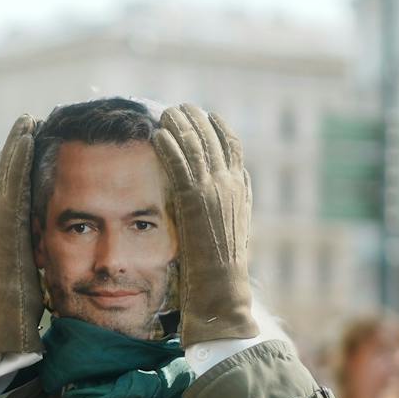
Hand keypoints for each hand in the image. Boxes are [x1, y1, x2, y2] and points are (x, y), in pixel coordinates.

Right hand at [0, 114, 42, 352]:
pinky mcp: (0, 226)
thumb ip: (36, 252)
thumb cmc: (25, 310)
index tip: (31, 141)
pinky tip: (26, 140)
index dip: (17, 165)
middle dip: (14, 148)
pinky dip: (15, 160)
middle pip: (2, 176)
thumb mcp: (33, 272)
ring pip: (2, 175)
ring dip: (14, 146)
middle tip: (28, 120)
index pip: (9, 191)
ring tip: (28, 121)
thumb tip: (48, 241)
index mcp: (2, 234)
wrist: (8, 330)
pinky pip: (9, 184)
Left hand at [152, 104, 257, 345]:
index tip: (206, 113)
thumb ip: (238, 198)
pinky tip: (158, 134)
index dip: (219, 128)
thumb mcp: (236, 226)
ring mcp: (212, 193)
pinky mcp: (193, 203)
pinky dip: (169, 147)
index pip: (233, 147)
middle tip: (180, 106)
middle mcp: (229, 186)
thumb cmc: (224, 269)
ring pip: (196, 148)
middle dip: (197, 120)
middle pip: (213, 140)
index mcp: (239, 190)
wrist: (222, 291)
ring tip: (167, 111)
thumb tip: (239, 176)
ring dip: (181, 126)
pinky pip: (179, 166)